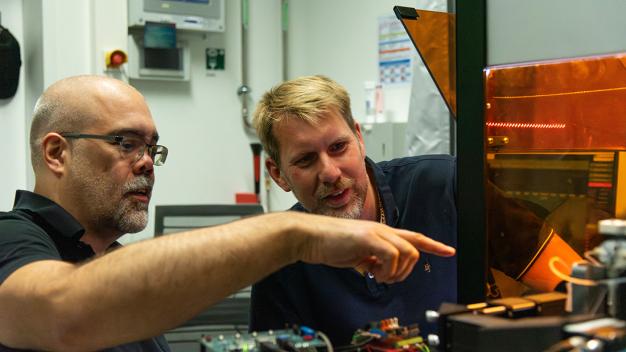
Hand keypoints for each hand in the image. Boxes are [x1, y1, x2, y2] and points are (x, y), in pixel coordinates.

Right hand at [293, 213, 455, 283]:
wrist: (308, 236)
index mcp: (379, 233)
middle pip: (414, 248)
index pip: (413, 236)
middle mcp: (381, 230)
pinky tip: (372, 271)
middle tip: (387, 277)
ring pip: (407, 252)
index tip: (448, 251)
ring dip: (396, 271)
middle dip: (407, 269)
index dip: (433, 244)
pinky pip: (392, 255)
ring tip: (378, 274)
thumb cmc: (326, 244)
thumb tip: (378, 270)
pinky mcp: (368, 238)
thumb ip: (370, 260)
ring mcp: (376, 232)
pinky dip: (387, 269)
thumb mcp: (354, 254)